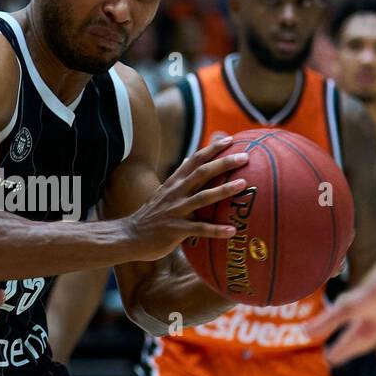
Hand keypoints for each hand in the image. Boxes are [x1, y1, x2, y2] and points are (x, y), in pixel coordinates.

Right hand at [129, 136, 248, 261]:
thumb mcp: (163, 192)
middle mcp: (176, 193)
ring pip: (203, 198)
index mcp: (174, 183)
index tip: (230, 139)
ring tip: (243, 184)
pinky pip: (199, 229)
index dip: (212, 149)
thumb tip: (187, 160)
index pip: (195, 160)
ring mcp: (176, 211)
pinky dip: (216, 230)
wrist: (129, 236)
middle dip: (223, 163)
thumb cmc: (151, 216)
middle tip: (245, 157)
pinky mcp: (175, 230)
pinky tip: (232, 231)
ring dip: (224, 190)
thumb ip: (178, 178)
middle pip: (202, 173)